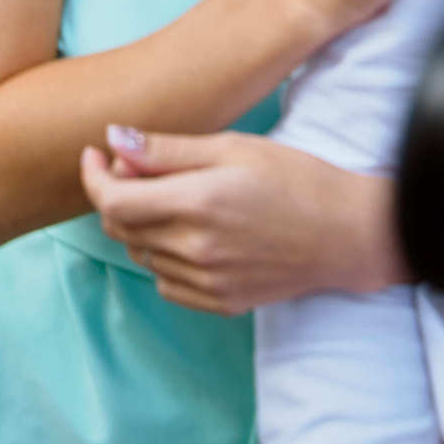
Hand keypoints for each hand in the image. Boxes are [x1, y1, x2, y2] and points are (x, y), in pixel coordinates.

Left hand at [79, 127, 401, 313]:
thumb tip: (112, 140)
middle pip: (120, 227)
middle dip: (115, 193)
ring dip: (140, 224)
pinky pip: (166, 282)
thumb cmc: (296, 178)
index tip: (96, 154)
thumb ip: (167, 150)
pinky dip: (163, 256)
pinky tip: (190, 233)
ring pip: (140, 254)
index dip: (93, 175)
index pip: (112, 200)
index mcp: (197, 205)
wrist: (349, 234)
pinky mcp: (221, 302)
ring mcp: (208, 283)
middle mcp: (196, 250)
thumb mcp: (233, 147)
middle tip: (138, 168)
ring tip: (172, 197)